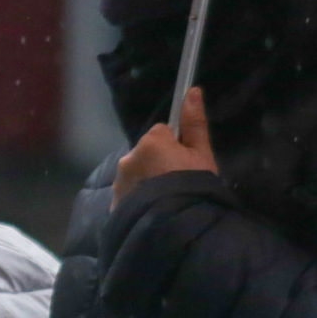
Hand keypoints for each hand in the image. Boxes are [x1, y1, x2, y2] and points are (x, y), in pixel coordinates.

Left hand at [112, 86, 217, 205]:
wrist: (176, 226)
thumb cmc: (193, 187)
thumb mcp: (202, 156)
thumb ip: (194, 124)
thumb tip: (192, 91)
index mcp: (150, 142)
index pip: (162, 133)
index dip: (176, 147)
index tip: (184, 164)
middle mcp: (128, 158)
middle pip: (146, 153)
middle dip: (158, 164)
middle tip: (176, 185)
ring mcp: (119, 182)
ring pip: (135, 174)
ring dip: (146, 182)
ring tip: (164, 201)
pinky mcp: (114, 204)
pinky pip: (128, 194)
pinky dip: (137, 199)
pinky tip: (152, 212)